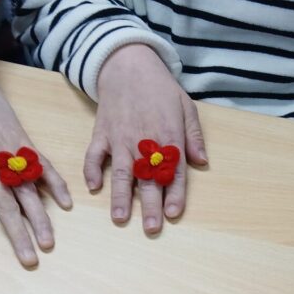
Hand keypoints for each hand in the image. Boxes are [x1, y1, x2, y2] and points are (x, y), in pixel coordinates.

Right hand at [86, 44, 207, 235]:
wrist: (129, 65)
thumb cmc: (161, 88)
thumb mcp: (186, 107)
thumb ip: (194, 137)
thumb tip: (202, 162)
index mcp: (168, 138)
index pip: (174, 172)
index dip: (175, 194)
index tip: (173, 214)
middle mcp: (145, 143)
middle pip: (149, 179)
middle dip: (150, 206)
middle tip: (151, 229)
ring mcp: (121, 139)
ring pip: (122, 173)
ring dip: (121, 197)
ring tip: (120, 219)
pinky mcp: (102, 134)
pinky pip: (94, 155)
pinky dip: (92, 171)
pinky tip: (93, 188)